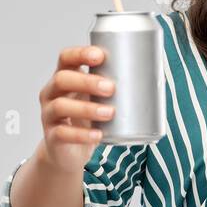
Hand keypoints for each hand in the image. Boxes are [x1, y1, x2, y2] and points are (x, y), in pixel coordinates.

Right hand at [38, 45, 117, 172]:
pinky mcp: (52, 137)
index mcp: (65, 78)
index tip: (100, 55)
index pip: (65, 58)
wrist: (69, 153)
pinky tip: (98, 135)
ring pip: (61, 106)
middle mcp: (52, 93)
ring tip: (110, 112)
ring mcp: (50, 115)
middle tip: (111, 87)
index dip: (80, 53)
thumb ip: (115, 86)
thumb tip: (156, 75)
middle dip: (87, 81)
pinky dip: (82, 134)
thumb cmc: (88, 120)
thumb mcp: (98, 99)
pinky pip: (63, 134)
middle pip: (62, 79)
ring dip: (87, 108)